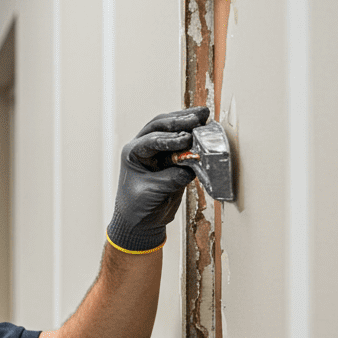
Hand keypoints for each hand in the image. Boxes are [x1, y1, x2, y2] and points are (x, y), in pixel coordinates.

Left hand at [107, 106, 209, 251]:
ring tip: (204, 115)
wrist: (140, 222)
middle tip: (198, 118)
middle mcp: (143, 147)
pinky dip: (193, 133)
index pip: (151, 140)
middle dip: (179, 121)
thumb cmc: (138, 208)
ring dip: (187, 121)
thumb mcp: (154, 193)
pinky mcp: (171, 156)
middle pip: (160, 126)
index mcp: (132, 153)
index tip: (186, 139)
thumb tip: (193, 165)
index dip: (169, 139)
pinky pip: (182, 141)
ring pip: (171, 128)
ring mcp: (157, 150)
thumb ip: (173, 178)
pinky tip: (205, 126)